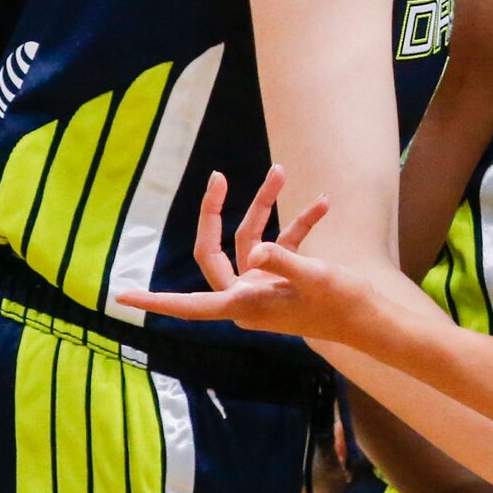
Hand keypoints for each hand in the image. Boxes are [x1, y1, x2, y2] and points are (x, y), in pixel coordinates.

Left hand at [117, 168, 370, 340]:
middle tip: (216, 179)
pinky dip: (299, 224)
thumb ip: (283, 261)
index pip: (188, 304)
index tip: (120, 295)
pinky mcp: (284, 277)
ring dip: (266, 206)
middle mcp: (247, 295)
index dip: (155, 299)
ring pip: (251, 238)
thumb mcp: (315, 278)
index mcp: (244, 304)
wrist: (372, 320)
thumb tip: (258, 252)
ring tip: (281, 173)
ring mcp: (264, 285)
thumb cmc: (343, 305)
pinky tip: (322, 205)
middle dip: (216, 212)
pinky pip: (281, 244)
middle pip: (215, 250)